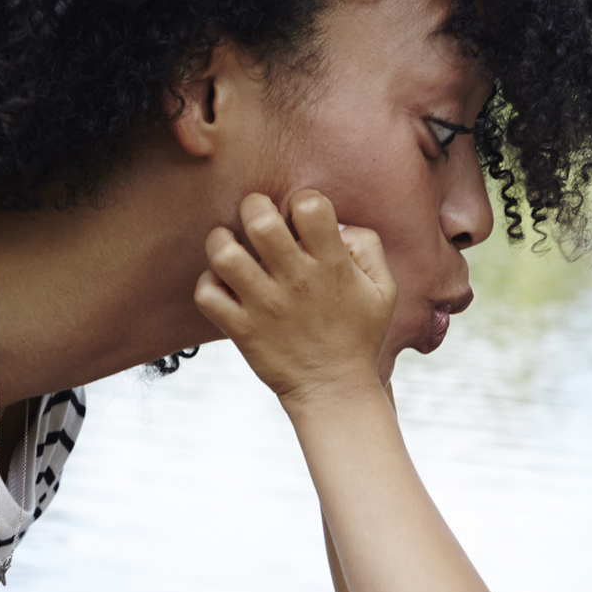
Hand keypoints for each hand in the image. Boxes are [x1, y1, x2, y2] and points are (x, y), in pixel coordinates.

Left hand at [195, 189, 395, 404]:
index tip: (301, 219)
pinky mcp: (241, 330)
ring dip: (221, 241)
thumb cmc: (358, 335)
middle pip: (259, 220)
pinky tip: (225, 285)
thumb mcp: (384, 289)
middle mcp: (296, 281)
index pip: (310, 205)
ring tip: (232, 247)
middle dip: (254, 207)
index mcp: (332, 265)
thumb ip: (368, 246)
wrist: (334, 390)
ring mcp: (265, 306)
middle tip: (258, 221)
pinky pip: (206, 294)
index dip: (302, 201)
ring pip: (223, 253)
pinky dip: (208, 283)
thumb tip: (337, 224)